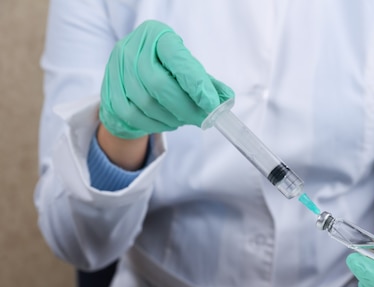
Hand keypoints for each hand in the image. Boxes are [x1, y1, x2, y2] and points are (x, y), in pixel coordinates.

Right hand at [99, 20, 232, 138]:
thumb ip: (206, 81)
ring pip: (147, 103)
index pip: (177, 59)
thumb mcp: (185, 66)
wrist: (130, 76)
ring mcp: (116, 69)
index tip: (211, 103)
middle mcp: (132, 48)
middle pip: (159, 85)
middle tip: (202, 119)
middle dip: (185, 107)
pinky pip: (134, 116)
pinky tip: (169, 123)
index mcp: (156, 36)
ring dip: (172, 118)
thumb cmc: (165, 68)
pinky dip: (156, 125)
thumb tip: (225, 100)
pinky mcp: (109, 91)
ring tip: (185, 119)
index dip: (195, 83)